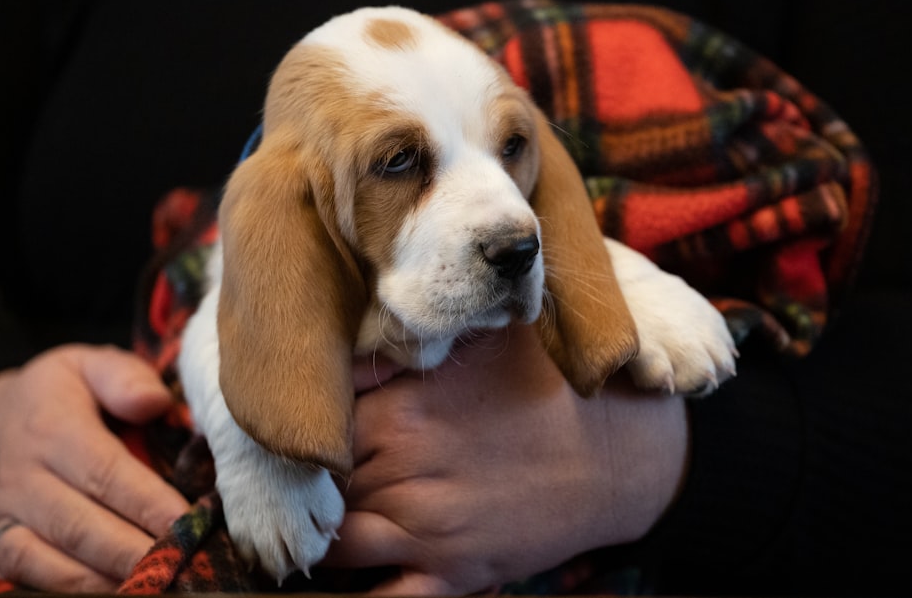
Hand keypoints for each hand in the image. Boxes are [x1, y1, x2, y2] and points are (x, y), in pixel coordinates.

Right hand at [0, 344, 189, 591]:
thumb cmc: (50, 400)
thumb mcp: (83, 366)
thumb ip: (123, 377)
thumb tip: (155, 402)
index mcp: (50, 429)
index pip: (104, 472)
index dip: (146, 501)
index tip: (185, 521)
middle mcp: (20, 480)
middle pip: (80, 526)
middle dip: (132, 549)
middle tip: (179, 561)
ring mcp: (1, 521)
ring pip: (49, 563)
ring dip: (102, 580)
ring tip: (152, 582)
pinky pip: (20, 581)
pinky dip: (63, 592)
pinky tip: (110, 592)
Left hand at [330, 325, 689, 594]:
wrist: (616, 451)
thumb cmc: (546, 385)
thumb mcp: (478, 343)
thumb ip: (406, 346)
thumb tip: (345, 340)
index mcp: (400, 412)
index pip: (316, 426)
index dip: (302, 429)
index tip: (295, 429)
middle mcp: (402, 473)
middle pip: (317, 486)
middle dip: (306, 483)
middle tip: (296, 479)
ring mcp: (426, 530)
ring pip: (335, 546)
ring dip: (318, 536)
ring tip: (313, 525)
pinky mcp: (453, 573)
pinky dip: (357, 596)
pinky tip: (342, 581)